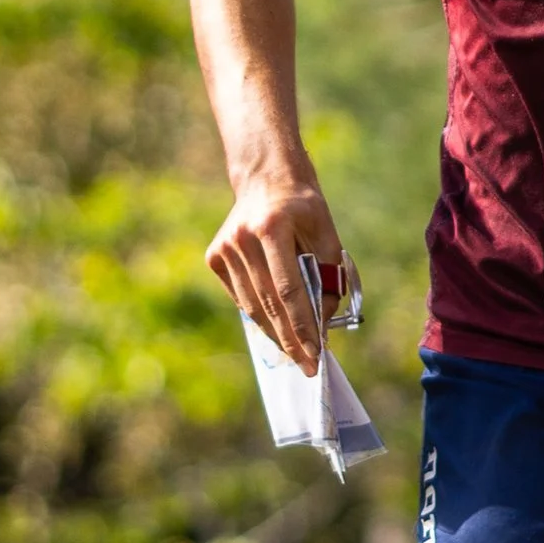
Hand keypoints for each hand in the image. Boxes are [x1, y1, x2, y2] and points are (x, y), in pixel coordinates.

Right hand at [207, 173, 342, 375]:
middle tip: (308, 366)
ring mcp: (224, 248)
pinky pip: (241, 297)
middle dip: (290, 339)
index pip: (288, 289)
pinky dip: (260, 316)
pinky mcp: (214, 256)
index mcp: (272, 227)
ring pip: (252, 306)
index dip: (302, 325)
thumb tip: (324, 320)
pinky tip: (277, 330)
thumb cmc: (302, 206)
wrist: (266, 177)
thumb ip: (329, 274)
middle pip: (269, 303)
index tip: (316, 353)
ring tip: (296, 354)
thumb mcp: (326, 232)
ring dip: (275, 333)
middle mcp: (242, 239)